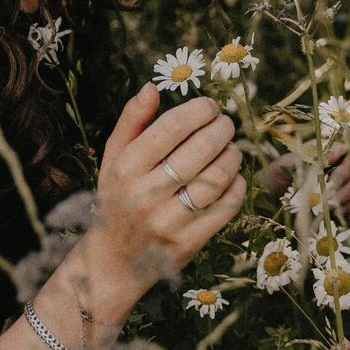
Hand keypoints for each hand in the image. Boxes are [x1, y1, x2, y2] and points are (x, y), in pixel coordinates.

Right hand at [71, 84, 245, 313]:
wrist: (113, 261)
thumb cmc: (116, 198)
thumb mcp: (113, 158)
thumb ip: (131, 121)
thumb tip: (152, 88)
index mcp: (126, 168)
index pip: (171, 127)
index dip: (198, 111)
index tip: (209, 107)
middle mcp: (144, 195)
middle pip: (200, 150)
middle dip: (222, 129)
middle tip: (226, 124)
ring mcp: (167, 222)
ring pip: (216, 178)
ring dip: (232, 156)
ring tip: (230, 149)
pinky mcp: (187, 243)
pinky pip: (225, 208)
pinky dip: (236, 186)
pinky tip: (232, 177)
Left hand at [261, 143, 349, 222]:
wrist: (270, 193)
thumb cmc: (281, 172)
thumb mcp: (293, 161)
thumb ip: (316, 156)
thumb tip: (341, 149)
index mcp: (331, 154)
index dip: (344, 170)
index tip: (331, 181)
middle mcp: (343, 169)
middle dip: (347, 190)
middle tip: (330, 201)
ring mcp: (347, 188)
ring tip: (334, 211)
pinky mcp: (348, 206)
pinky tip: (344, 218)